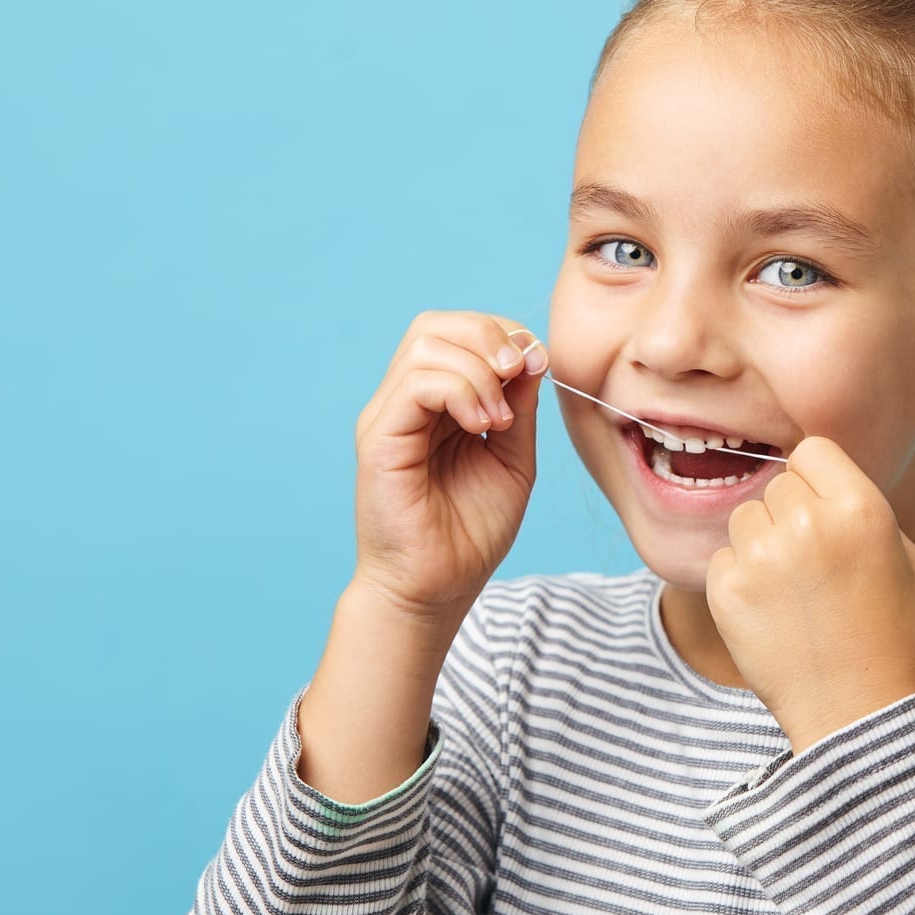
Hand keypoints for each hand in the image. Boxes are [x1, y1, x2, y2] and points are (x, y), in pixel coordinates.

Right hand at [350, 310, 547, 620]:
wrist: (437, 590)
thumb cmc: (470, 533)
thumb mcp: (512, 456)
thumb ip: (519, 406)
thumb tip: (533, 353)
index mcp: (437, 401)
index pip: (459, 332)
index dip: (502, 334)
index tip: (536, 366)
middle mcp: (405, 402)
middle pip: (436, 325)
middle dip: (489, 335)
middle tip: (520, 373)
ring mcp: (387, 417)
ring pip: (426, 345)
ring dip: (479, 369)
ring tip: (499, 419)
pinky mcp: (378, 439)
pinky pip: (416, 384)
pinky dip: (460, 390)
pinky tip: (482, 425)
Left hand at [705, 435, 914, 754]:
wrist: (855, 714)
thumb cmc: (892, 636)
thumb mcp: (913, 562)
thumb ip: (869, 510)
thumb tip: (827, 482)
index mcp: (860, 509)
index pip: (813, 450)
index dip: (818, 478)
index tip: (823, 510)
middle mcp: (808, 524)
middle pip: (779, 485)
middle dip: (791, 515)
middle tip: (813, 565)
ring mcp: (762, 557)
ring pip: (745, 517)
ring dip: (762, 543)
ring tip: (792, 591)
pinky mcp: (727, 590)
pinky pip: (723, 557)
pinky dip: (740, 580)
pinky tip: (770, 612)